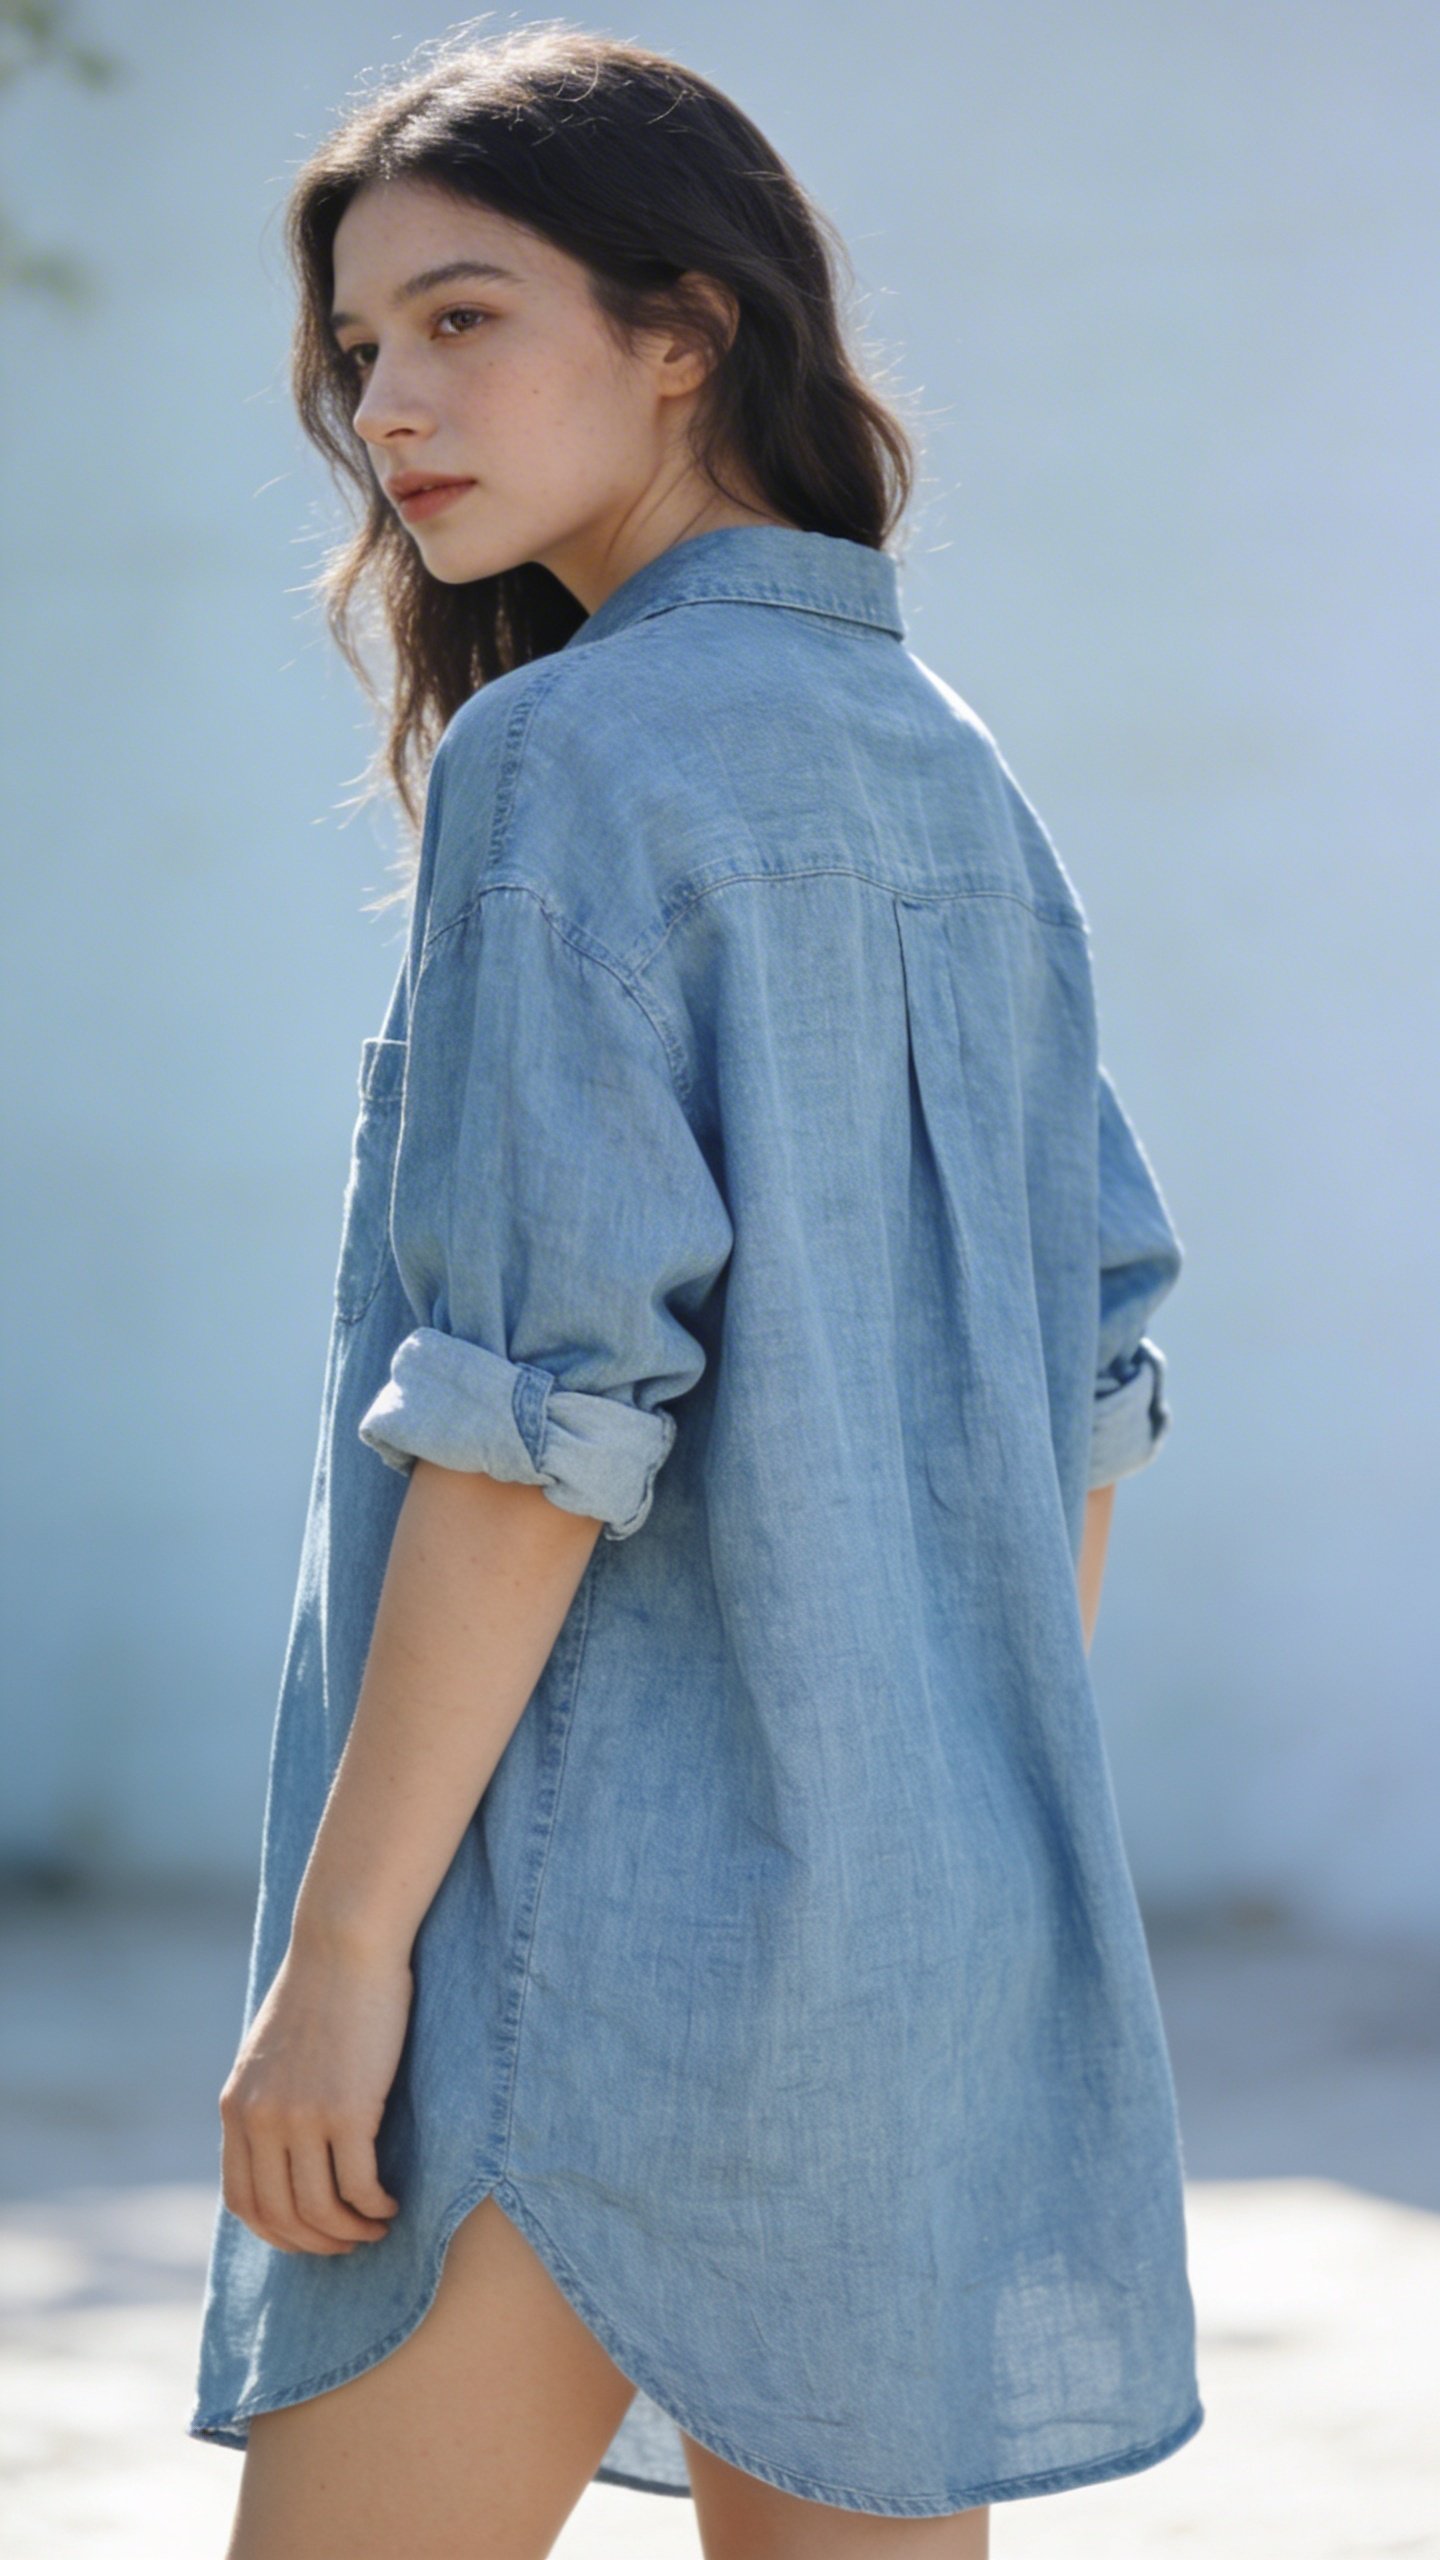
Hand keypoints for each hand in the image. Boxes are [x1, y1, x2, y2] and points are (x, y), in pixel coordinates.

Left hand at [219, 1932, 411, 2254]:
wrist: (345, 1941)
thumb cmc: (320, 1988)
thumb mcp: (272, 2051)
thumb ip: (267, 2099)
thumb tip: (283, 2149)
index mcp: (236, 2108)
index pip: (243, 2200)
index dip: (277, 2232)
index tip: (310, 2235)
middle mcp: (261, 2120)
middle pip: (281, 2216)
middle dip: (317, 2242)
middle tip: (350, 2242)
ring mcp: (302, 2118)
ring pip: (320, 2209)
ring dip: (350, 2231)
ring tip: (376, 2225)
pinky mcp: (348, 2110)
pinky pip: (359, 2187)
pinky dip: (376, 2207)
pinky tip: (392, 2202)